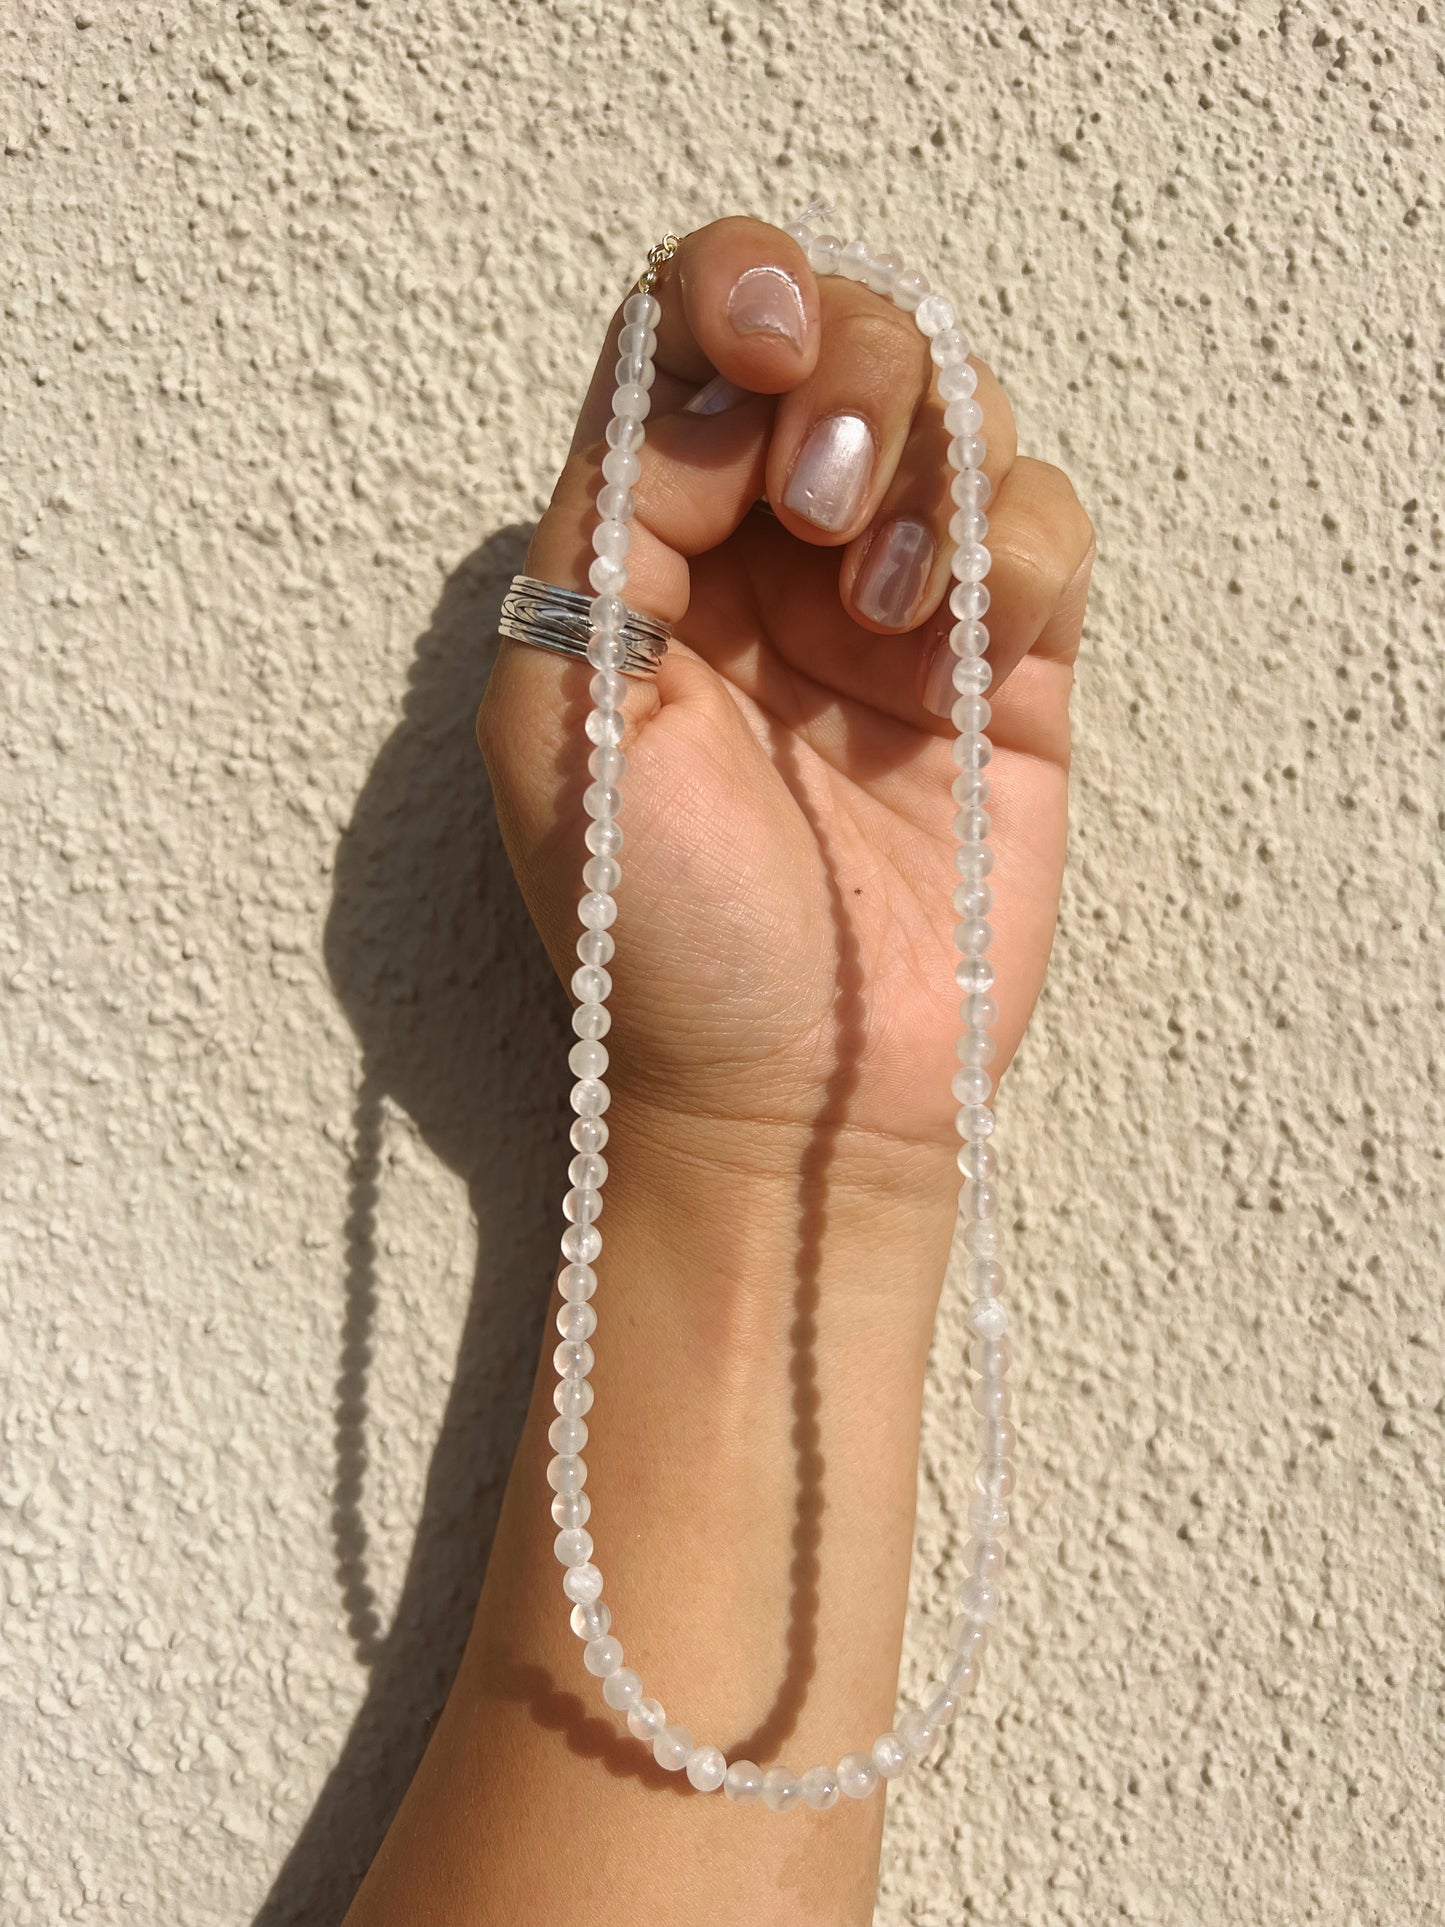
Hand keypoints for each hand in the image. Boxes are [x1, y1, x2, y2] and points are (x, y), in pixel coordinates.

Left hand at [477, 216, 1093, 1166]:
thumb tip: (712, 402)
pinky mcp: (1010, 674)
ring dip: (933, 464)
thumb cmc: (654, 935)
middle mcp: (772, 558)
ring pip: (959, 411)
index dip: (736, 290)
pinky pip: (1045, 532)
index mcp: (647, 550)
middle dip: (849, 378)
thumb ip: (607, 535)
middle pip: (844, 339)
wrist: (790, 1100)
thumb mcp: (560, 726)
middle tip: (822, 504)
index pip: (690, 338)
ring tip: (886, 603)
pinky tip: (956, 659)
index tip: (763, 348)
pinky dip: (1018, 555)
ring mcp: (899, 608)